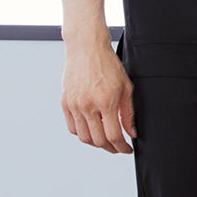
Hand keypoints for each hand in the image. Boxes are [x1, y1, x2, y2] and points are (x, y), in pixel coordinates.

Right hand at [61, 39, 136, 153]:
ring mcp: (74, 105)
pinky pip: (72, 127)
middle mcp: (87, 105)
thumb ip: (128, 113)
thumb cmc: (107, 64)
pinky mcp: (65, 102)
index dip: (122, 147)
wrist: (86, 48)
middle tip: (117, 147)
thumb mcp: (126, 87)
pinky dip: (82, 133)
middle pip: (98, 140)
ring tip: (105, 140)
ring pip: (83, 137)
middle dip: (110, 148)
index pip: (113, 136)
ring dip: (96, 143)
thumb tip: (131, 133)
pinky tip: (91, 130)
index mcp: (105, 101)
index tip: (126, 149)